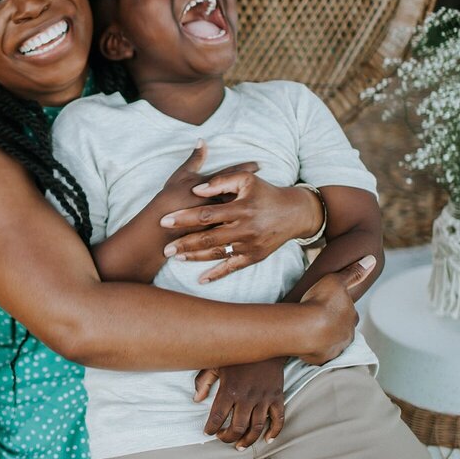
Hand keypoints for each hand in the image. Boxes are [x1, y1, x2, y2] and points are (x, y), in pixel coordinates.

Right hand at [159, 141, 259, 221]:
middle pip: (241, 195)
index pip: (233, 175)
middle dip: (256, 190)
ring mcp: (219, 220)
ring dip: (251, 210)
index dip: (246, 168)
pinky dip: (242, 228)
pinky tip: (250, 227)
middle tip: (268, 184)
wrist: (159, 229)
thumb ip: (194, 159)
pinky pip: (233, 231)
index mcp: (213, 187)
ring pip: (240, 215)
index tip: (259, 164)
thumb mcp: (181, 176)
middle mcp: (219, 203)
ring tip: (263, 206)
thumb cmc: (169, 199)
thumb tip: (202, 140)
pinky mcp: (216, 235)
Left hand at [160, 169, 322, 283]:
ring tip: (176, 257)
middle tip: (165, 248)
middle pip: (208, 238)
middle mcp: (245, 228)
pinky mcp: (254, 256)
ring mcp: (250, 245)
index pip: (206, 214)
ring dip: (195, 257)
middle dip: (184, 243)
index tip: (165, 220)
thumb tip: (197, 188)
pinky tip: (201, 279)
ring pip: (217, 253)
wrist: (294, 213)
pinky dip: (216, 274)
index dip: (184, 217)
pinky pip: (232, 267)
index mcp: (241, 208)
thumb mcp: (247, 179)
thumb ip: (221, 181)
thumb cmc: (266, 192)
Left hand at [194, 358, 285, 447]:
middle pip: (237, 427)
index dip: (211, 428)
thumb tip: (196, 400)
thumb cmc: (238, 354)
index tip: (208, 432)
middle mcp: (247, 397)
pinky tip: (267, 440)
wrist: (266, 342)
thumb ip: (203, 382)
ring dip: (248, 440)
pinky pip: (278, 419)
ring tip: (240, 445)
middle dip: (228, 437)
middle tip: (223, 438)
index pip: (217, 417)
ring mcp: (263, 398)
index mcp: (230, 389)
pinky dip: (274, 432)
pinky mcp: (277, 397)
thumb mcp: (216, 363)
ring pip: (256, 428)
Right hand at [298, 255, 375, 364]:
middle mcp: (347, 335)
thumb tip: (372, 259)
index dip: (343, 310)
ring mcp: (335, 348)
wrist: (305, 327)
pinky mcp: (322, 359)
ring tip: (313, 334)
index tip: (333, 307)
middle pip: (344, 331)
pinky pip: (320, 355)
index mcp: (351, 317)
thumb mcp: (336, 280)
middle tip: (323, 321)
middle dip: (336, 327)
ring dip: (326, 339)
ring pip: (334, 344)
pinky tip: (306, 345)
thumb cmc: (321, 301)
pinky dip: (315, 351)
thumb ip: (353, 272)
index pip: (351, 314)